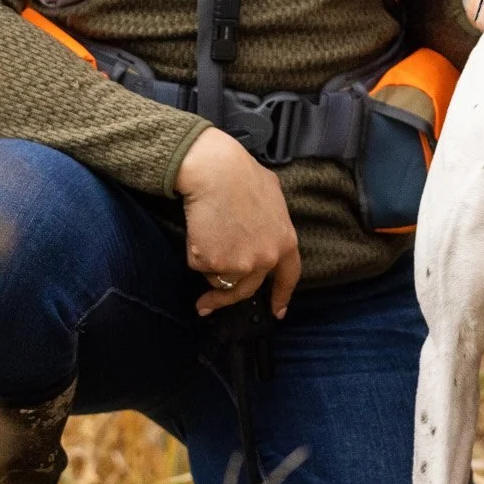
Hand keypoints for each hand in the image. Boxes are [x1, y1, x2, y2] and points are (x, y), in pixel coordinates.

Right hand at [174, 126, 300, 315]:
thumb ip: (273, 220)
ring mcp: (240, 264)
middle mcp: (266, 258)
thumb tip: (267, 225)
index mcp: (285, 242)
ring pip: (219, 278)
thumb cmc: (241, 175)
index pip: (288, 277)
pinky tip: (198, 230)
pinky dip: (194, 253)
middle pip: (245, 290)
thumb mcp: (273, 196)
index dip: (281, 296)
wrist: (215, 171)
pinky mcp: (213, 263)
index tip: (278, 313)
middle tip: (206, 305)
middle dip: (224, 300)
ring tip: (205, 235)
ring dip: (209, 264)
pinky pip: (199, 266)